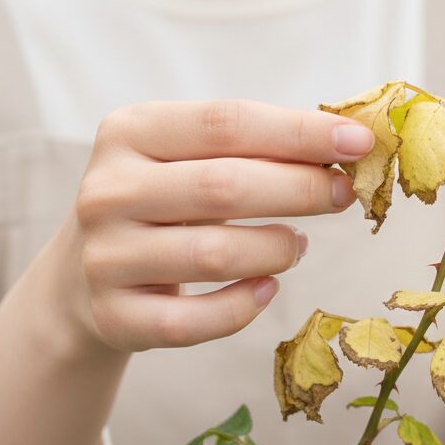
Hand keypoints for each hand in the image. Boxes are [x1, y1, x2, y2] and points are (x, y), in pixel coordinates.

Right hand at [65, 100, 374, 351]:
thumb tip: (349, 143)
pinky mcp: (112, 317)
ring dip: (278, 249)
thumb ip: (259, 144)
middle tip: (343, 194)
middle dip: (301, 189)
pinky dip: (243, 306)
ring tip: (299, 245)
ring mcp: (105, 256)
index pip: (227, 122)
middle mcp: (109, 190)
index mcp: (132, 130)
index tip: (359, 142)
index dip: (300, 132)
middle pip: (224, 186)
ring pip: (214, 255)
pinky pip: (194, 321)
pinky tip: (267, 287)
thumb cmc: (166, 197)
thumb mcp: (193, 155)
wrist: (84, 271)